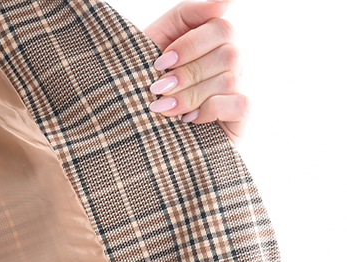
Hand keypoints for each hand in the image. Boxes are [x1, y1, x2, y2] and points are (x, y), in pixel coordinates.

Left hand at [144, 0, 249, 145]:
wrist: (133, 134)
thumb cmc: (143, 84)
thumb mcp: (157, 42)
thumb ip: (187, 14)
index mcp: (213, 42)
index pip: (221, 27)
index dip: (190, 44)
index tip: (160, 62)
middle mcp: (231, 64)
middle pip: (229, 52)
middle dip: (188, 73)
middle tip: (158, 89)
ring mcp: (239, 89)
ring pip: (230, 79)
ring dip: (191, 95)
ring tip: (164, 109)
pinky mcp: (241, 118)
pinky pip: (239, 103)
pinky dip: (209, 110)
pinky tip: (188, 121)